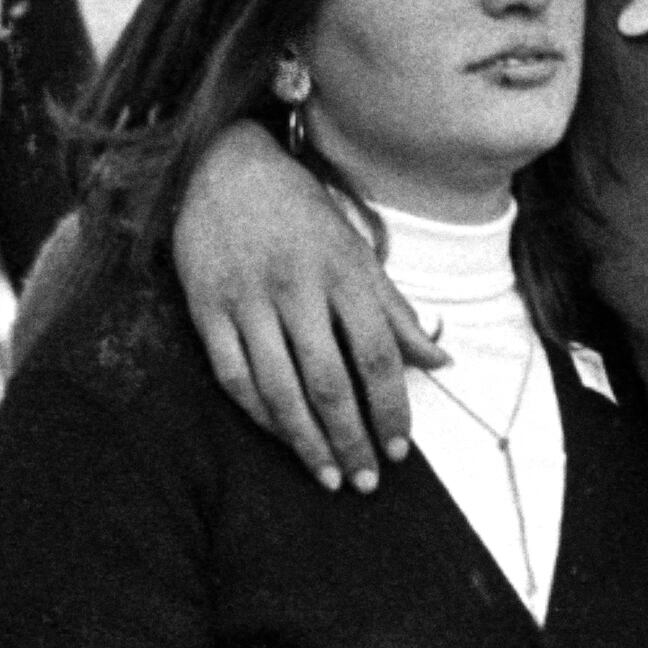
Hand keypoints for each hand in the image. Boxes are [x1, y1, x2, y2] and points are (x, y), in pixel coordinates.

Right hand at [175, 118, 440, 491]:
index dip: (392, 407)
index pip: (377, 354)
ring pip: (280, 390)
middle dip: (353, 438)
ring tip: (328, 476)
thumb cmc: (297, 211)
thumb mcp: (354, 250)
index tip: (401, 449)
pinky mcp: (206, 310)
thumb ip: (393, 308)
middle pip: (330, 382)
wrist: (222, 167)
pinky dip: (260, 415)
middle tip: (367, 481)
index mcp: (343, 271)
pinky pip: (234, 377)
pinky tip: (280, 438)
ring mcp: (247, 301)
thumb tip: (441, 359)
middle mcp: (297, 288)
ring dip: (306, 441)